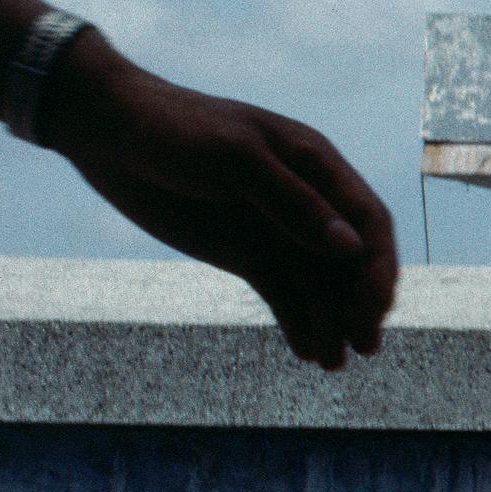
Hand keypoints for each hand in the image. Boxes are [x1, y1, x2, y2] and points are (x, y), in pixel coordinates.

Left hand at [51, 36, 400, 368]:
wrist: (111, 133)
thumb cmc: (176, 128)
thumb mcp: (236, 160)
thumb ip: (293, 203)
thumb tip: (352, 248)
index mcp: (316, 165)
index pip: (367, 220)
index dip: (380, 264)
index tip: (376, 306)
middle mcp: (306, 201)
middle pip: (350, 260)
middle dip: (361, 303)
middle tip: (363, 346)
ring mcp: (275, 230)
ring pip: (319, 283)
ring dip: (332, 322)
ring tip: (332, 363)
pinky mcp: (245, 254)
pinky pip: (282, 293)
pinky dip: (297, 322)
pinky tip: (306, 351)